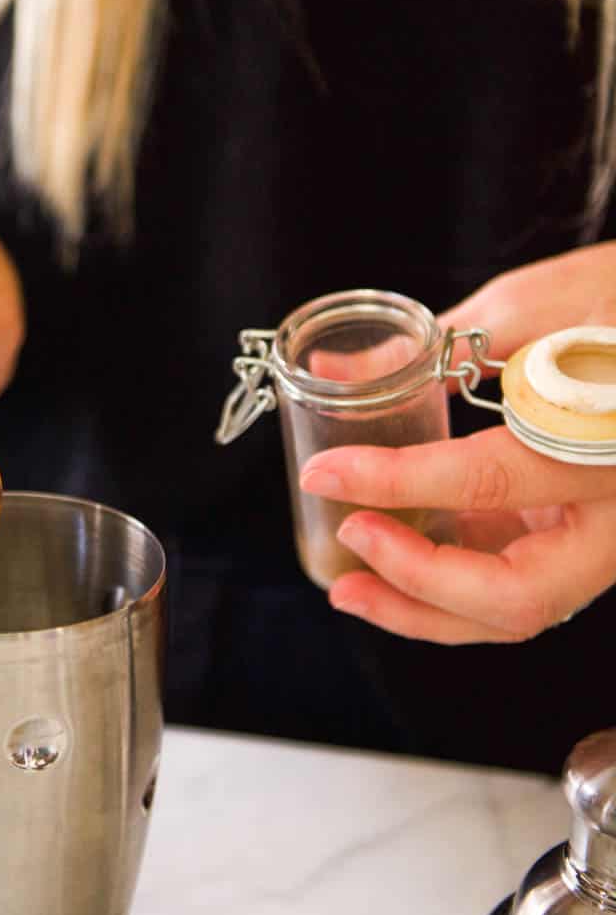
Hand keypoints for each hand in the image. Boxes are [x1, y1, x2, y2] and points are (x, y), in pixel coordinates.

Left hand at [298, 242, 615, 643]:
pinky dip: (451, 586)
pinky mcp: (588, 535)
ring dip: (426, 608)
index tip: (326, 472)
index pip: (489, 479)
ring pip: (519, 609)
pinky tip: (397, 562)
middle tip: (351, 538)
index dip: (395, 481)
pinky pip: (520, 583)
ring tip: (352, 586)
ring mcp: (609, 536)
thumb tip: (338, 375)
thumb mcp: (534, 305)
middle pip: (518, 595)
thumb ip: (434, 350)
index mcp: (612, 442)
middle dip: (417, 584)